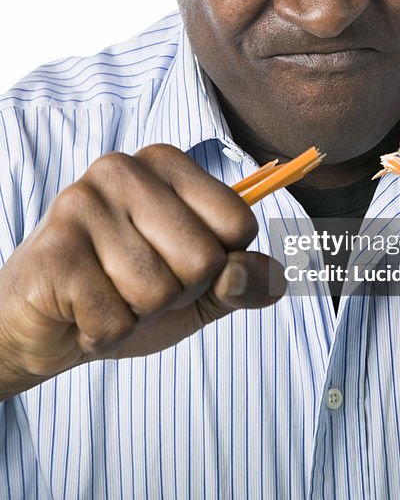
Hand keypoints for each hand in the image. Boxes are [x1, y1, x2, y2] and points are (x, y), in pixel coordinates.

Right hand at [0, 144, 284, 396]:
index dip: (218, 267)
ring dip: (137, 316)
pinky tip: (80, 315)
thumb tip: (258, 277)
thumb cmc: (125, 296)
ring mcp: (82, 204)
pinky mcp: (53, 251)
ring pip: (158, 292)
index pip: (238, 224)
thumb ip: (245, 280)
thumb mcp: (201, 290)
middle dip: (178, 294)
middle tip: (135, 286)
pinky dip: (103, 335)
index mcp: (166, 164)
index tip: (178, 264)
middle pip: (204, 259)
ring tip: (106, 296)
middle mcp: (123, 169)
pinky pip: (115, 319)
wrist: (41, 328)